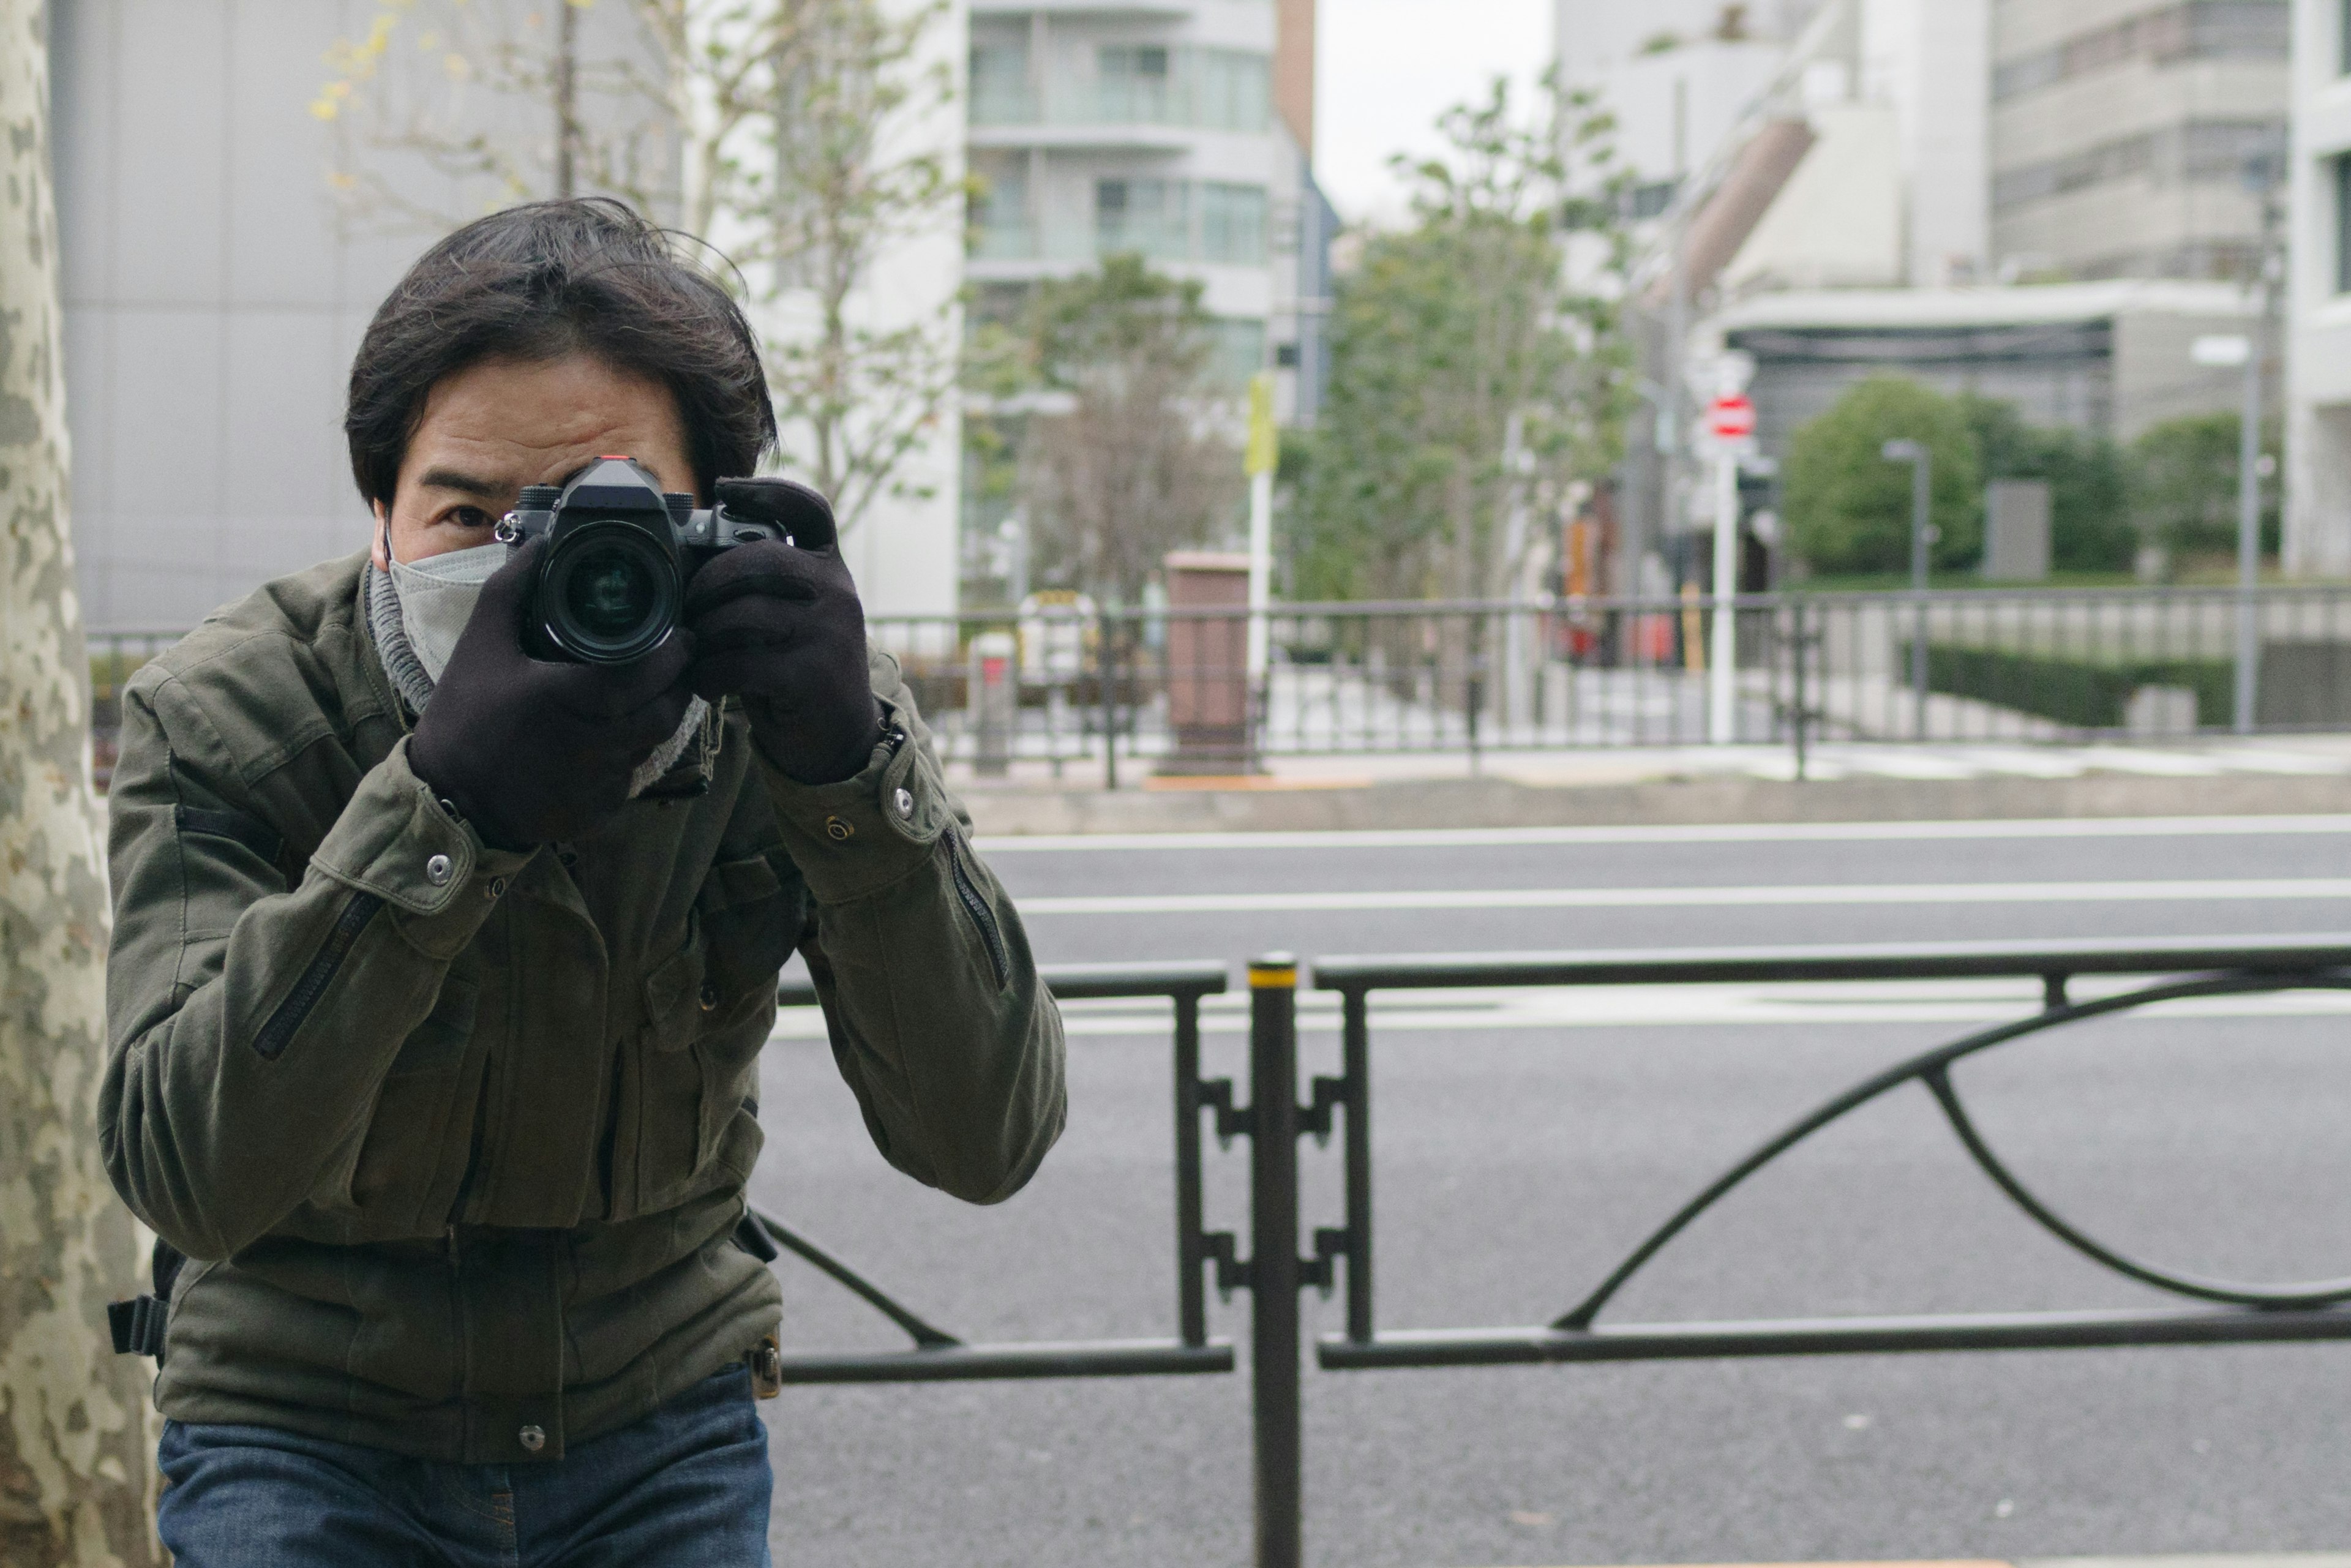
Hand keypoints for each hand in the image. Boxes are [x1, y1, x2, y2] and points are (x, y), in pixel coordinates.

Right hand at [408, 539, 695, 848]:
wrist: (447, 798)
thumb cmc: (464, 718)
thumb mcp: (480, 645)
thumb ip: (511, 589)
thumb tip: (541, 544)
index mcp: (572, 698)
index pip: (649, 673)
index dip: (674, 653)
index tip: (681, 635)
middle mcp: (596, 744)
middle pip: (666, 710)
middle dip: (678, 683)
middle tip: (675, 660)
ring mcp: (602, 783)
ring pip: (653, 743)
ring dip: (656, 716)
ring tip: (644, 691)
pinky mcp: (602, 811)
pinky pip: (631, 775)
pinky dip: (628, 754)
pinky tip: (609, 737)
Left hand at [682, 478, 879, 785]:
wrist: (839, 738)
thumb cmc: (798, 670)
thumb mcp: (790, 616)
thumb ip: (761, 584)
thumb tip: (691, 557)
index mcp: (830, 569)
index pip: (809, 510)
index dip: (767, 491)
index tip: (724, 489)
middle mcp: (837, 592)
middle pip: (759, 559)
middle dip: (708, 582)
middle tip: (687, 608)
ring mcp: (829, 631)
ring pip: (743, 613)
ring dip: (704, 635)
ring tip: (696, 652)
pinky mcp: (814, 673)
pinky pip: (741, 661)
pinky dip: (711, 674)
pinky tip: (707, 684)